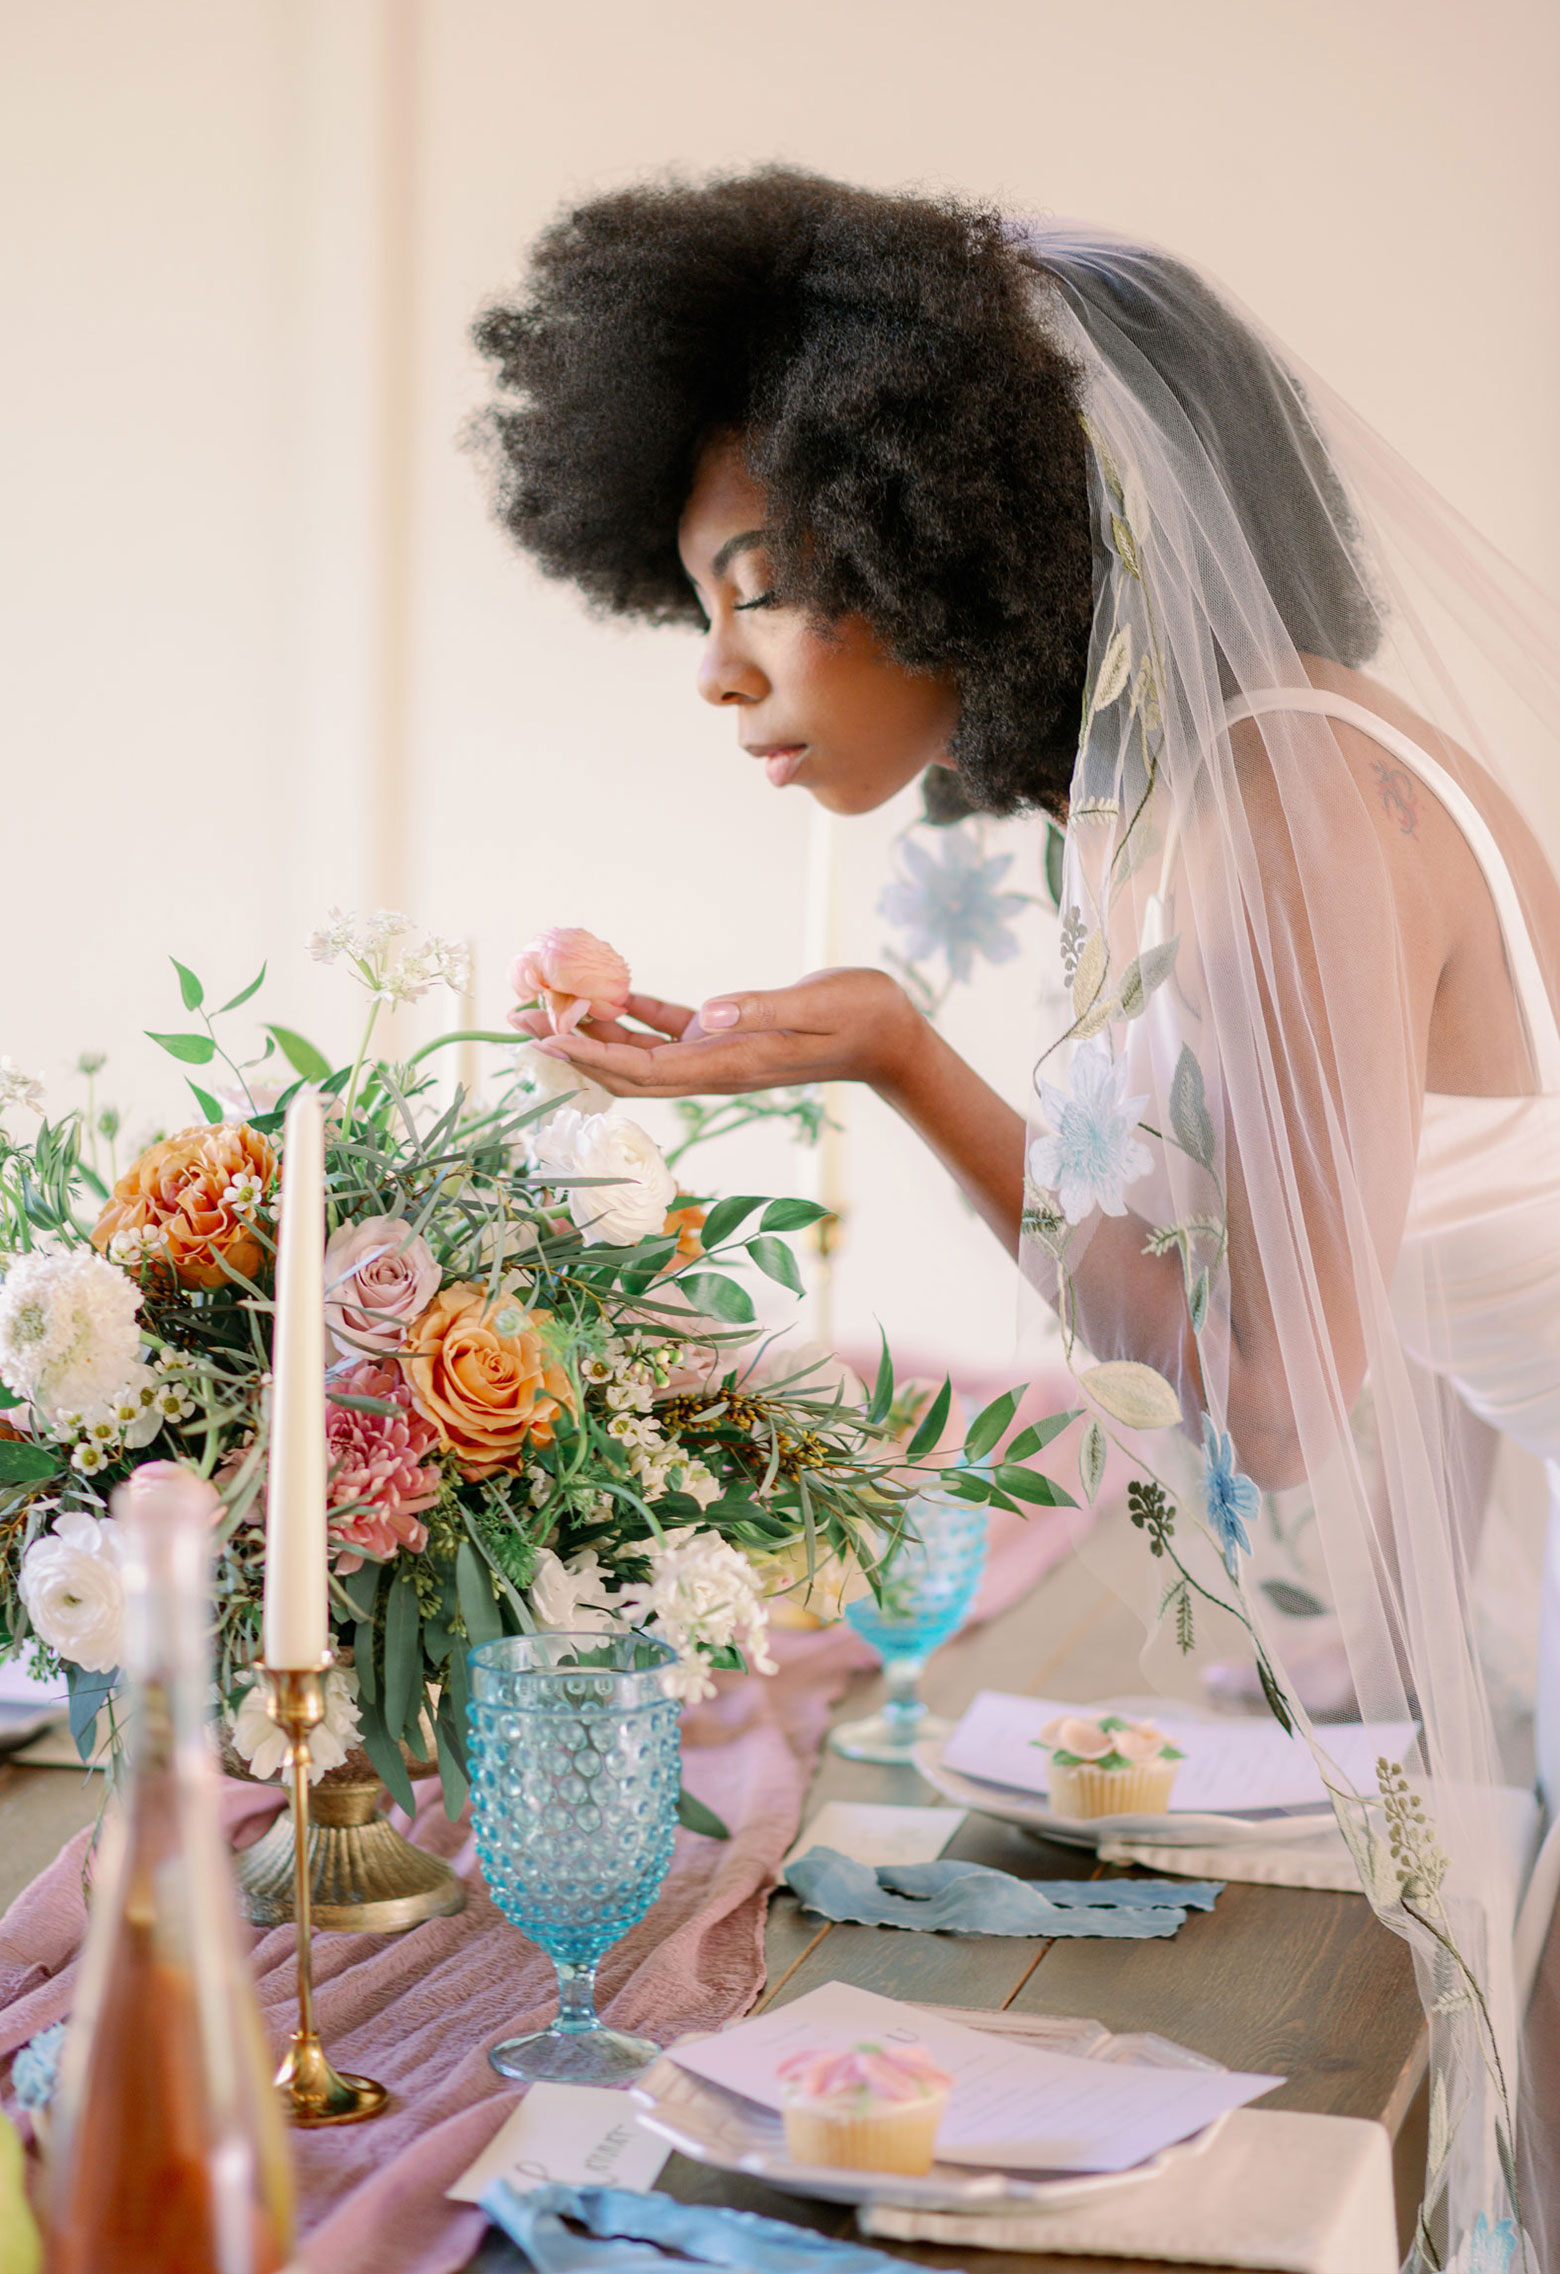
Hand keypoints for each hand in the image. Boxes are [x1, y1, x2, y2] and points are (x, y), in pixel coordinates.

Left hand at [512, 969, 922, 1100]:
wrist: (894, 1041)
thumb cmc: (863, 1017)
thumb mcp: (817, 1006)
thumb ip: (762, 1010)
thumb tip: (708, 1013)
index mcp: (730, 1063)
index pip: (644, 1068)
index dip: (591, 1054)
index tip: (544, 1037)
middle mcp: (715, 1066)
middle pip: (626, 1068)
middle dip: (571, 1049)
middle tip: (516, 1021)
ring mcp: (719, 1054)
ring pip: (639, 1051)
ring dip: (591, 1033)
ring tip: (542, 1009)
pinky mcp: (727, 1035)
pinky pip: (668, 1030)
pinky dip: (632, 1015)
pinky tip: (605, 995)